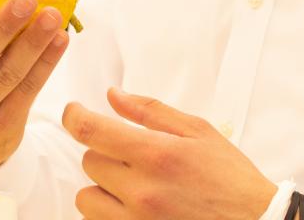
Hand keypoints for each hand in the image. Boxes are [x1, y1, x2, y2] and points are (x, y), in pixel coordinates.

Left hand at [63, 89, 276, 219]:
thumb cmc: (230, 179)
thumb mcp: (198, 132)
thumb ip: (149, 112)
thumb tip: (112, 95)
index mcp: (156, 154)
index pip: (90, 131)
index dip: (73, 116)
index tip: (74, 112)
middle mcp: (142, 190)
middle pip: (89, 161)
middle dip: (104, 153)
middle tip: (132, 156)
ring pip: (86, 197)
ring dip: (101, 187)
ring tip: (130, 185)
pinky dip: (108, 213)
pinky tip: (132, 206)